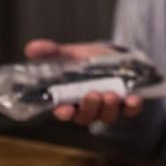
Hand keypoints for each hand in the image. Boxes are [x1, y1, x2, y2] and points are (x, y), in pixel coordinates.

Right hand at [24, 39, 143, 124]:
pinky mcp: (127, 104)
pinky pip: (130, 111)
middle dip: (89, 108)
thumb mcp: (70, 54)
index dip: (64, 113)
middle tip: (92, 95)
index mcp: (71, 99)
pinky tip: (134, 100)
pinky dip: (132, 107)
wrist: (116, 56)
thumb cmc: (88, 60)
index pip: (64, 111)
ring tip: (111, 95)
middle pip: (86, 117)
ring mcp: (109, 107)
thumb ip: (51, 52)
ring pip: (107, 116)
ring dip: (108, 108)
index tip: (65, 110)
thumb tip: (31, 48)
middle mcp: (89, 107)